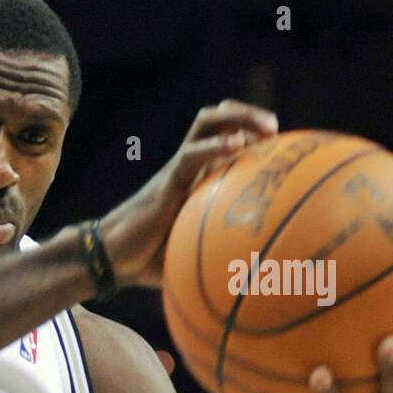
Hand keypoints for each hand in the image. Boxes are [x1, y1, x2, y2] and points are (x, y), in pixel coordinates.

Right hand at [97, 100, 277, 288]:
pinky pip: (192, 155)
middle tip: (274, 129)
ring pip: (207, 123)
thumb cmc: (150, 262)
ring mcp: (177, 169)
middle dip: (249, 115)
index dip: (253, 133)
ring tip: (265, 129)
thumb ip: (224, 253)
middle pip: (218, 121)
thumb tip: (264, 277)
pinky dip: (216, 146)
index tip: (280, 145)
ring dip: (239, 117)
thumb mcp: (194, 254)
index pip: (225, 140)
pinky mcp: (167, 180)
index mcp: (198, 178)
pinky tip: (238, 146)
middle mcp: (189, 166)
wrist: (112, 259)